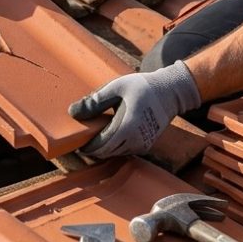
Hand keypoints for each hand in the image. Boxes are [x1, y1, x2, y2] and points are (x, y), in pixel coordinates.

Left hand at [69, 60, 200, 158]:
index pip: (100, 146)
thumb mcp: (116, 87)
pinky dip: (115, 147)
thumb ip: (95, 101)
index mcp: (127, 127)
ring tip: (94, 136)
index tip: (77, 142)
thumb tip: (72, 112)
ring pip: (116, 154)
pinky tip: (110, 135)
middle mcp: (135, 140)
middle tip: (82, 140)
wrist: (170, 92)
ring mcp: (142, 145)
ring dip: (104, 149)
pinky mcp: (146, 145)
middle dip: (93, 149)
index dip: (87, 147)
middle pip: (107, 153)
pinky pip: (126, 151)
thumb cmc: (142, 87)